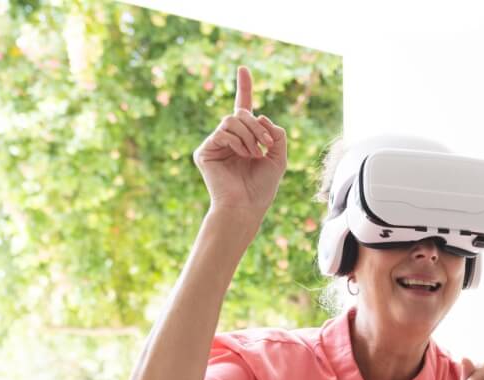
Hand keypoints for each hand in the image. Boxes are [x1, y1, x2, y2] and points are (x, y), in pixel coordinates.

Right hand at [193, 66, 287, 216]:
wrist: (246, 207)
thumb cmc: (262, 188)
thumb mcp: (279, 159)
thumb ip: (276, 136)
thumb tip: (262, 117)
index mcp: (244, 139)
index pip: (243, 108)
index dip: (244, 88)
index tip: (244, 68)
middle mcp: (228, 139)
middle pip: (241, 114)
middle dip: (256, 126)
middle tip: (265, 144)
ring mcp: (214, 145)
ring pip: (231, 120)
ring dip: (248, 135)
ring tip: (253, 154)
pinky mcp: (204, 152)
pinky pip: (221, 132)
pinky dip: (236, 142)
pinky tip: (241, 156)